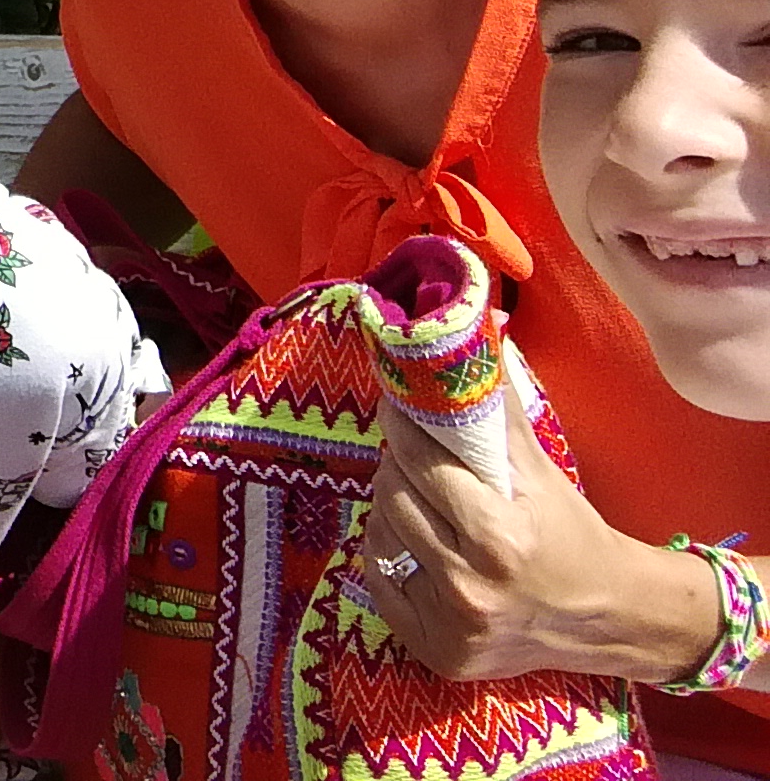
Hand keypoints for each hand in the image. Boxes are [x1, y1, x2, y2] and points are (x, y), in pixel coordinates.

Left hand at [363, 387, 713, 682]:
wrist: (609, 621)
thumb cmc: (573, 537)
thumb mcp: (543, 472)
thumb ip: (498, 411)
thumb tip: (474, 337)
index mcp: (500, 540)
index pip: (420, 463)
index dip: (402, 425)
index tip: (395, 400)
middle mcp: (469, 586)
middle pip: (393, 494)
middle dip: (397, 463)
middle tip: (411, 449)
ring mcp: (448, 624)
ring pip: (380, 530)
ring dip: (391, 503)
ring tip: (420, 494)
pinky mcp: (434, 651)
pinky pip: (379, 575)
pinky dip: (389, 548)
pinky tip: (418, 537)